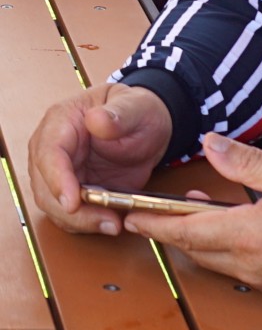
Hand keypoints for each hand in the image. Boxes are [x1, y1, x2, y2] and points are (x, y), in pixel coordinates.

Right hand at [29, 82, 172, 234]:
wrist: (146, 127)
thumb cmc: (137, 111)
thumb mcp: (136, 106)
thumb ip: (118, 114)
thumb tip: (96, 120)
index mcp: (61, 121)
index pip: (49, 153)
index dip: (57, 180)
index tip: (72, 202)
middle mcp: (52, 149)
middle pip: (46, 188)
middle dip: (72, 211)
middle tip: (106, 220)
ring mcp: (59, 173)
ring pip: (55, 206)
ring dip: (81, 220)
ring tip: (113, 223)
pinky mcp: (72, 191)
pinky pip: (70, 215)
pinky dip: (88, 223)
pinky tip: (110, 222)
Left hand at [123, 134, 261, 303]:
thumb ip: (249, 163)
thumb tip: (211, 144)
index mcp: (252, 235)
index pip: (187, 230)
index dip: (154, 220)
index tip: (130, 212)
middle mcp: (250, 265)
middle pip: (193, 249)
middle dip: (167, 229)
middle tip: (146, 210)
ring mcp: (261, 280)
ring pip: (212, 259)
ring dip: (194, 237)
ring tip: (186, 210)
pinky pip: (233, 266)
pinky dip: (219, 245)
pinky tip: (227, 224)